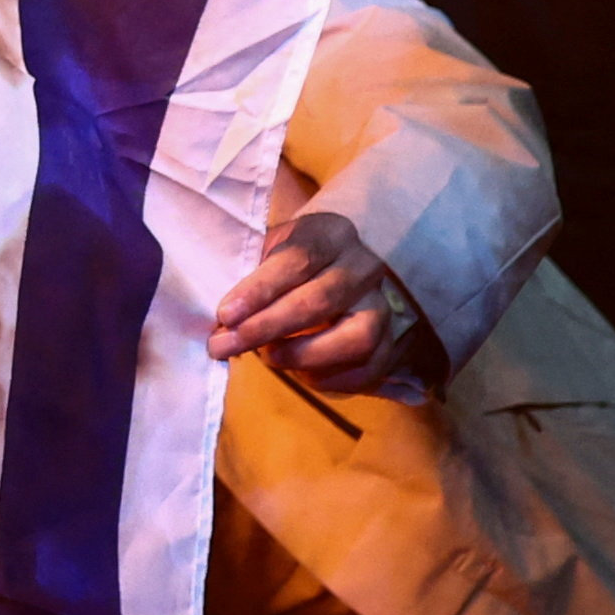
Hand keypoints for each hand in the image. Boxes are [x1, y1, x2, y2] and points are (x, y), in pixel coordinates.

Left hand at [206, 204, 420, 382]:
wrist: (342, 264)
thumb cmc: (292, 261)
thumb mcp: (270, 249)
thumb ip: (249, 278)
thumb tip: (222, 322)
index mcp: (331, 234)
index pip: (296, 260)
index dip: (259, 290)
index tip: (225, 314)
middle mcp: (364, 267)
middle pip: (320, 301)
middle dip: (266, 327)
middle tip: (224, 345)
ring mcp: (383, 305)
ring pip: (356, 337)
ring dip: (305, 355)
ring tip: (268, 357)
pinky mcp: (392, 342)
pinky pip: (370, 368)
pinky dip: (333, 379)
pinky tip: (300, 375)